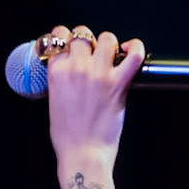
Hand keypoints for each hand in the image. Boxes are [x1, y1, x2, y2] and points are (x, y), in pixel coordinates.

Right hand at [41, 26, 145, 160]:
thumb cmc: (67, 134)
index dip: (65, 37)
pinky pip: (133, 55)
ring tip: (109, 54)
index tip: (69, 43)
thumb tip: (70, 63)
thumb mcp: (53, 98)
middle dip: (87, 41)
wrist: (82, 153)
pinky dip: (135, 47)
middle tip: (91, 53)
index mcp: (56, 72)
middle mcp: (76, 68)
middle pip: (83, 35)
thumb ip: (60, 76)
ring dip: (108, 43)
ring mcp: (99, 75)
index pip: (58, 37)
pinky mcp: (118, 84)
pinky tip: (129, 49)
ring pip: (106, 38)